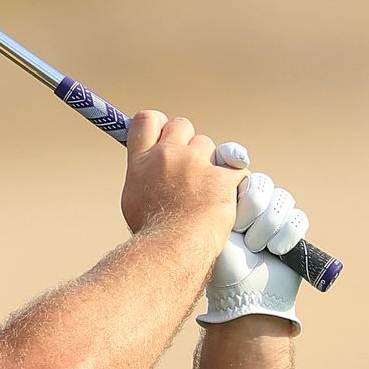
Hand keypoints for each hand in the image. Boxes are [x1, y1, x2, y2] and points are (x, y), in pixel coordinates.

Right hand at [120, 111, 246, 250]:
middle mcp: (166, 156)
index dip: (158, 124)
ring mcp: (195, 163)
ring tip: (204, 193)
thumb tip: (148, 164)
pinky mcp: (222, 176)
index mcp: (141, 161)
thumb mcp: (133, 199)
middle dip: (187, 141)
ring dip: (210, 163)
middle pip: (181, 125)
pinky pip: (235, 168)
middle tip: (189, 166)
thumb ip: (143, 174)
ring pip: (210, 146)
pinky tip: (224, 199)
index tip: (164, 136)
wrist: (172, 249)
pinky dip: (233, 182)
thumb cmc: (152, 232)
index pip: (147, 120)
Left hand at [197, 146, 306, 333]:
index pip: (236, 168)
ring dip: (266, 227)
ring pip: (281, 200)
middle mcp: (251, 204)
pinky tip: (274, 251)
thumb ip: (214, 200)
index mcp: (227, 200)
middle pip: (261, 183)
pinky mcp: (293, 230)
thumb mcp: (211, 229)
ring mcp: (273, 216)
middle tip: (240, 232)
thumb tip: (220, 167)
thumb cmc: (221, 265)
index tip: (237, 162)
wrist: (243, 295)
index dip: (236, 160)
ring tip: (254, 248)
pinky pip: (297, 219)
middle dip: (251, 209)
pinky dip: (286, 236)